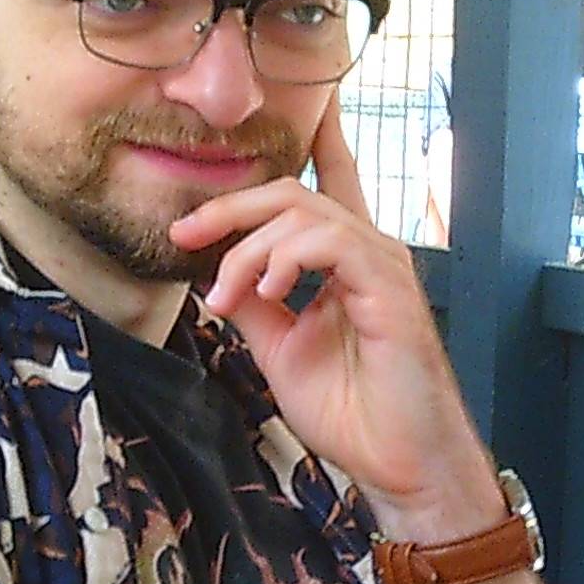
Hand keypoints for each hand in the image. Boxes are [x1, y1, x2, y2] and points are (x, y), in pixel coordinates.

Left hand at [168, 102, 497, 541]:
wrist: (398, 464)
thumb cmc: (354, 412)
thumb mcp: (281, 349)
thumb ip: (253, 304)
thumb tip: (212, 274)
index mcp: (346, 261)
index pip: (328, 183)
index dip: (312, 140)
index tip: (275, 119)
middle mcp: (368, 251)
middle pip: (294, 192)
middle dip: (231, 205)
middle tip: (185, 233)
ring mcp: (382, 265)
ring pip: (303, 213)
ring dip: (248, 250)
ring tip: (226, 298)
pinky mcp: (389, 289)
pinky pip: (330, 242)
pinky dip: (284, 260)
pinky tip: (267, 293)